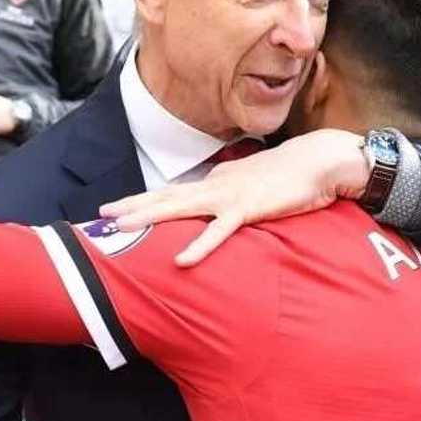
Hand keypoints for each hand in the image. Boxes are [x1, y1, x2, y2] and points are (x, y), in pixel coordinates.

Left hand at [100, 129, 370, 265]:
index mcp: (216, 182)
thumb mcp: (253, 185)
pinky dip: (199, 246)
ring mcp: (229, 196)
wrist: (318, 161)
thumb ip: (232, 196)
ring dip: (148, 217)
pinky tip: (180, 260)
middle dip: (132, 206)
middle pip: (165, 197)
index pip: (173, 193)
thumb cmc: (290, 176)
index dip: (144, 201)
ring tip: (120, 226)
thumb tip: (218, 208)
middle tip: (101, 215)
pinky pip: (219, 232)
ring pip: (180, 208)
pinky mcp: (248, 209)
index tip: (117, 209)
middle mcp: (215, 186)